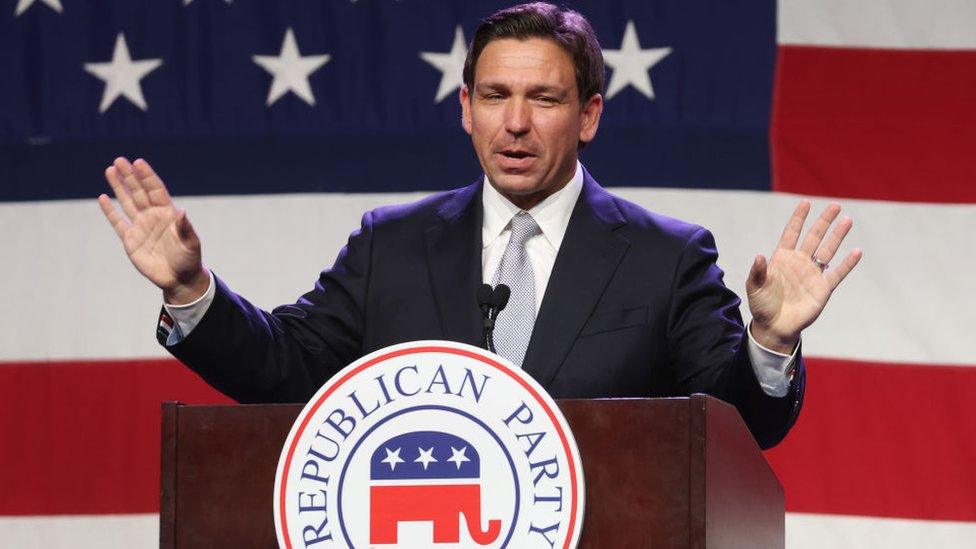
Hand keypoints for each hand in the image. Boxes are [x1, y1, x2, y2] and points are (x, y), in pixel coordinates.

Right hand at [98, 157, 209, 303]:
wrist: (179, 279)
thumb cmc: (189, 259)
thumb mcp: (191, 243)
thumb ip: (185, 228)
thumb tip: (182, 212)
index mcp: (168, 214)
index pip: (155, 190)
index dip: (147, 176)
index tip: (138, 162)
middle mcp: (153, 217)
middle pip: (139, 192)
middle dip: (129, 176)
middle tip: (119, 160)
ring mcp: (141, 227)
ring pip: (127, 202)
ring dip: (119, 187)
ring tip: (110, 170)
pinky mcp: (131, 240)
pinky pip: (118, 223)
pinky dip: (110, 211)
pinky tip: (103, 198)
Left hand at [746, 200, 862, 352]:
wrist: (774, 326)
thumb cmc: (762, 305)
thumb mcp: (755, 286)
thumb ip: (757, 271)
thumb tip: (759, 255)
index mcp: (782, 258)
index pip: (791, 233)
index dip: (798, 219)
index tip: (806, 202)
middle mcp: (799, 262)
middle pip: (814, 237)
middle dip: (824, 221)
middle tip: (835, 205)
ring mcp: (812, 274)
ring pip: (827, 250)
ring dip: (837, 235)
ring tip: (847, 219)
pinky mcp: (823, 288)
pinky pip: (837, 273)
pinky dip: (847, 263)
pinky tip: (856, 252)